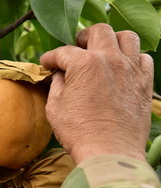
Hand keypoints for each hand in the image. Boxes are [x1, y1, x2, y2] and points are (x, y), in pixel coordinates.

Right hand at [40, 24, 152, 163]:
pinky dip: (132, 58)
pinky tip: (122, 68)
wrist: (109, 153)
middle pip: (99, 32)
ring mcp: (131, 70)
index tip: (46, 63)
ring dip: (112, 40)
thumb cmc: (78, 131)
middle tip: (76, 47)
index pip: (63, 52)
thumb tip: (60, 75)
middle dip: (83, 37)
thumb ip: (57, 84)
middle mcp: (110, 60)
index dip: (51, 57)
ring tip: (103, 51)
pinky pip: (144, 59)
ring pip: (127, 37)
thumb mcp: (55, 107)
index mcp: (84, 64)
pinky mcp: (144, 84)